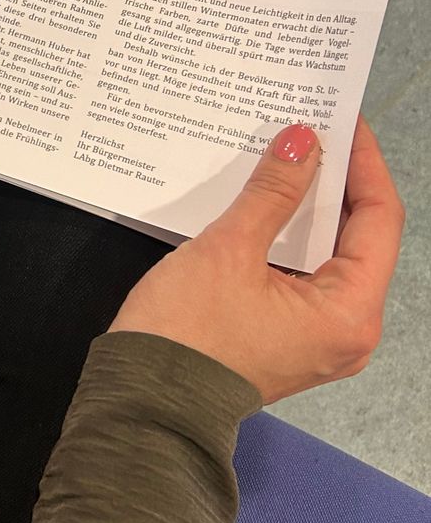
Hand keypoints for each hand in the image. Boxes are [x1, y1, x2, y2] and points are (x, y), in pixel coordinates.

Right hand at [109, 117, 402, 402]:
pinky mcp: (286, 339)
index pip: (380, 219)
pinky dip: (290, 238)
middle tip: (312, 130)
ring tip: (287, 157)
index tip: (343, 119)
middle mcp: (347, 331)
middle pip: (359, 238)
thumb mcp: (229, 249)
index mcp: (350, 313)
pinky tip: (266, 204)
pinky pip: (304, 277)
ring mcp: (317, 339)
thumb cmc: (187, 333)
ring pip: (329, 257)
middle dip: (335, 182)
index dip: (364, 163)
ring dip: (309, 209)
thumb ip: (273, 191)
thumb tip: (303, 142)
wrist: (142, 402)